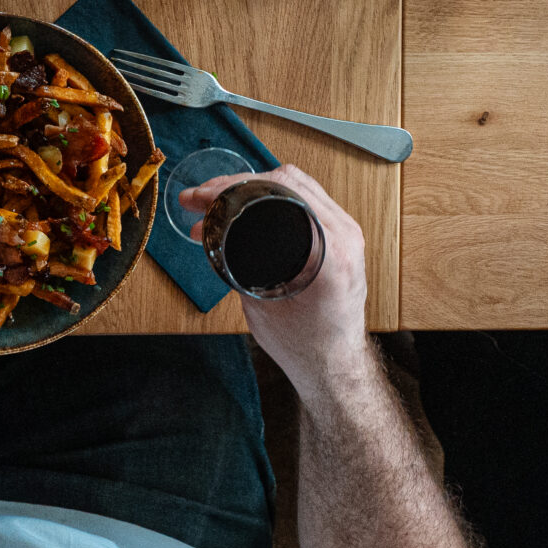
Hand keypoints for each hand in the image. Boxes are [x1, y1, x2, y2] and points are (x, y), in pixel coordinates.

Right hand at [180, 165, 365, 397]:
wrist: (333, 366)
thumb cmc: (305, 345)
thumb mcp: (261, 304)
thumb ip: (240, 262)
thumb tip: (213, 229)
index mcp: (331, 251)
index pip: (280, 191)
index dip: (234, 186)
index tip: (204, 196)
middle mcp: (344, 235)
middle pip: (286, 181)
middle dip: (236, 184)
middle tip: (200, 199)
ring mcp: (347, 232)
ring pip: (296, 183)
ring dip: (253, 186)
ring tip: (216, 202)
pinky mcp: (342, 235)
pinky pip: (306, 197)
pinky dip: (273, 195)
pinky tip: (246, 205)